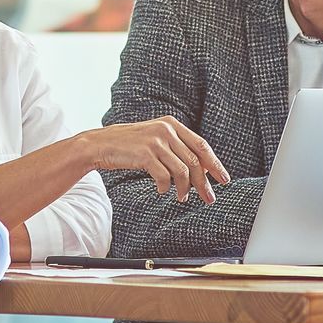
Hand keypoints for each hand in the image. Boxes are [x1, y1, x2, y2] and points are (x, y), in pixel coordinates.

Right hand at [86, 114, 229, 204]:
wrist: (99, 145)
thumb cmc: (128, 146)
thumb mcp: (154, 140)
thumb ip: (176, 148)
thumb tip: (200, 170)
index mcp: (171, 124)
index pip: (202, 145)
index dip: (215, 164)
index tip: (223, 179)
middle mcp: (166, 129)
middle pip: (195, 160)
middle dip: (204, 182)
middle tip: (209, 198)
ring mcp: (155, 141)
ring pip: (182, 170)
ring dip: (185, 188)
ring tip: (181, 198)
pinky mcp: (145, 154)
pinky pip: (164, 176)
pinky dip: (165, 187)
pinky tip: (161, 190)